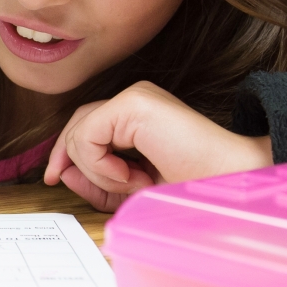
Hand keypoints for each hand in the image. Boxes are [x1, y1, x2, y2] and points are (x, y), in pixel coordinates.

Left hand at [42, 81, 271, 211]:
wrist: (229, 183)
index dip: (66, 153)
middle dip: (67, 159)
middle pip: (76, 125)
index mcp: (137, 117)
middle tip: (63, 182)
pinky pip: (87, 137)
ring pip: (78, 134)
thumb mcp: (132, 188)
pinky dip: (101, 165)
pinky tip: (133, 176)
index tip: (57, 178)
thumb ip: (97, 180)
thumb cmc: (190, 188)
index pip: (85, 127)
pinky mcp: (133, 103)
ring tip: (134, 183)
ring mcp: (134, 98)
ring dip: (97, 171)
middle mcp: (133, 100)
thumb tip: (60, 172)